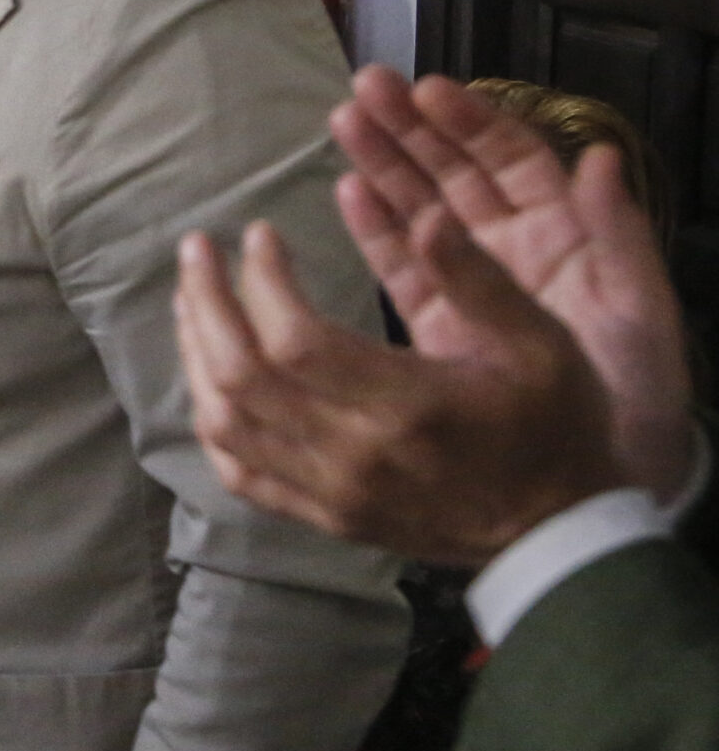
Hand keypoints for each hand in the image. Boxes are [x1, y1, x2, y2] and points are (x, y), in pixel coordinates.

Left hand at [175, 210, 622, 565]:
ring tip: (191, 299)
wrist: (558, 535)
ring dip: (193, 354)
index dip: (261, 281)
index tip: (258, 235)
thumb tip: (425, 215)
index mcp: (406, 405)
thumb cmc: (554, 427)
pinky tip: (204, 375)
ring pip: (224, 423)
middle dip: (207, 302)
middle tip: (196, 250)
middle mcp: (354, 454)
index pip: (294, 339)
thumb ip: (477, 278)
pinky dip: (210, 420)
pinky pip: (238, 472)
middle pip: (238, 375)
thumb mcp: (541, 342)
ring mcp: (330, 493)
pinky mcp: (322, 518)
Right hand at [334, 65, 695, 498]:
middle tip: (363, 88)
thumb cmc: (636, 403)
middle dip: (411, 130)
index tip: (428, 88)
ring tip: (341, 124)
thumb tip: (598, 158)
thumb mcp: (642, 316)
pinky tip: (346, 193)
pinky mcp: (440, 330)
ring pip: (422, 212)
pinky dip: (375, 229)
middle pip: (456, 175)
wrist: (602, 491)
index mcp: (568, 240)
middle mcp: (516, 254)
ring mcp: (473, 291)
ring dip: (384, 166)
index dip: (471, 121)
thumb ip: (619, 236)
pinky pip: (403, 270)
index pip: (513, 162)